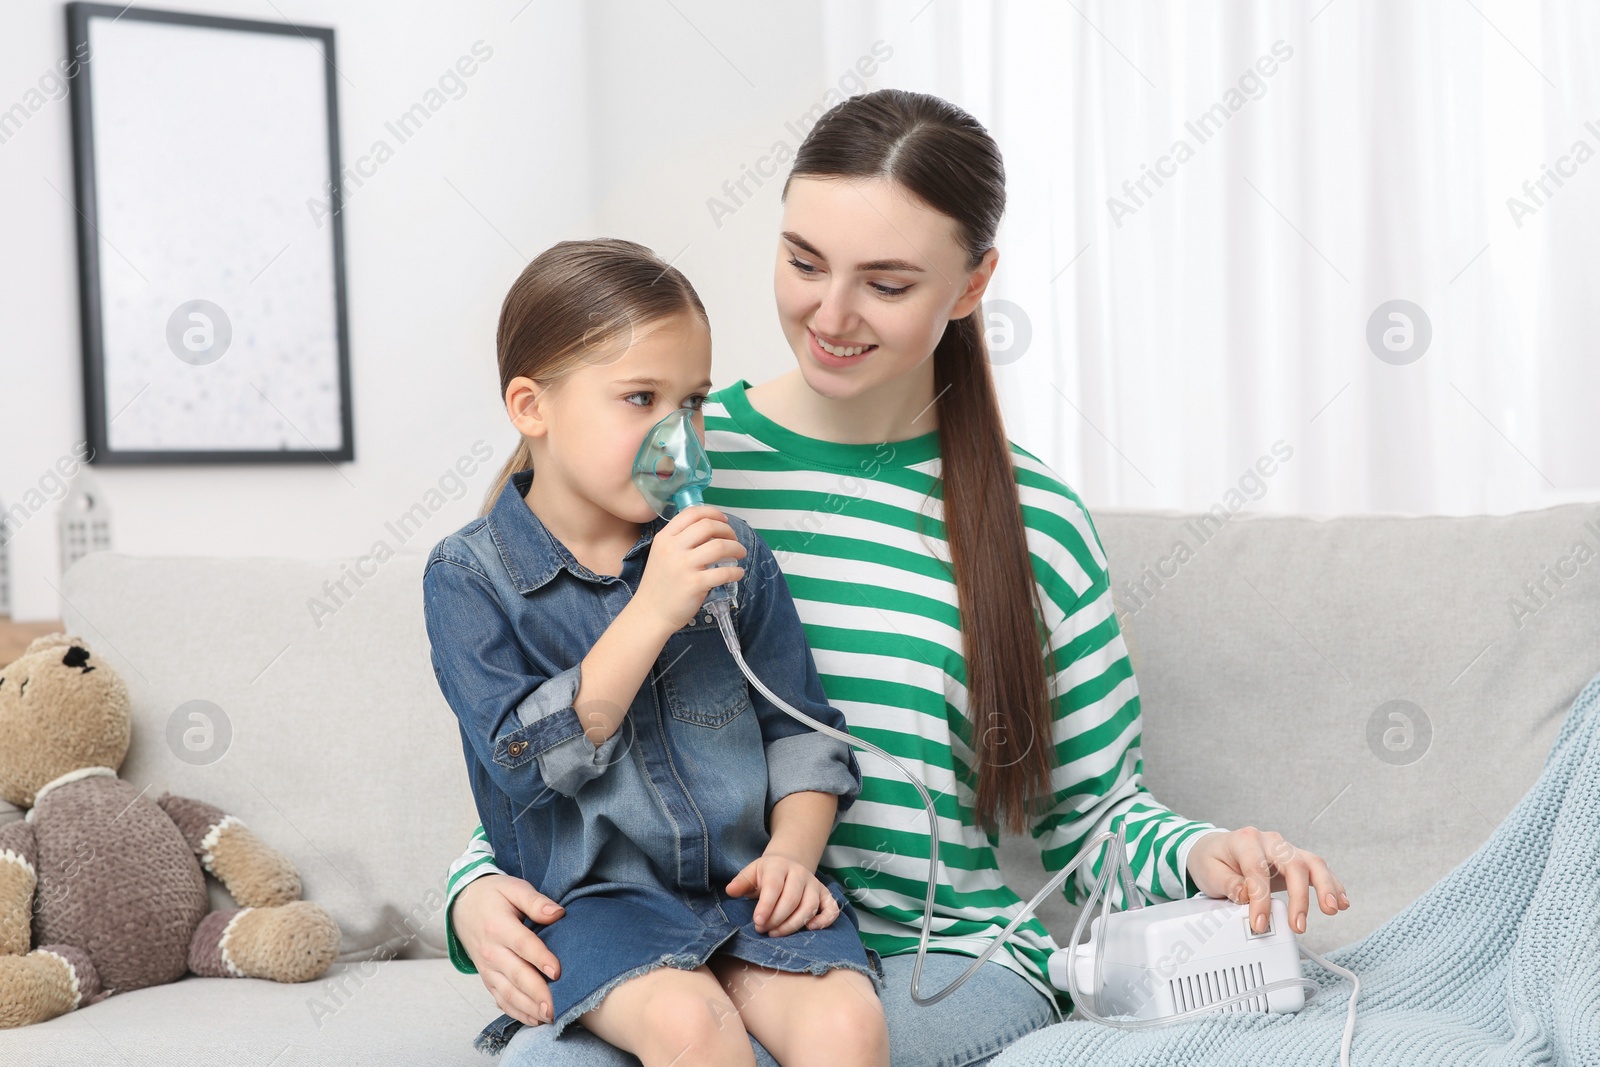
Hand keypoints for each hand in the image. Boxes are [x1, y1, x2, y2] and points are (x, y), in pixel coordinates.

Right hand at [454, 874, 565, 1026]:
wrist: (463, 907)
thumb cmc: (494, 896)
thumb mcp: (513, 888)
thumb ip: (535, 901)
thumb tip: (558, 913)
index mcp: (498, 926)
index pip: (522, 944)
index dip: (540, 958)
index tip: (557, 971)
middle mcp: (491, 951)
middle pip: (516, 974)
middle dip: (537, 993)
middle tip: (556, 1007)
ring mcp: (487, 968)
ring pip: (509, 992)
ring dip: (529, 1007)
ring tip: (550, 1017)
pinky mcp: (487, 979)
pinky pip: (501, 999)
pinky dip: (517, 1012)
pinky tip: (535, 1020)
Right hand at [632, 504, 746, 632]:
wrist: (650, 613)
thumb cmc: (659, 584)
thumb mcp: (661, 554)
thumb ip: (679, 540)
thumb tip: (710, 530)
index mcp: (664, 538)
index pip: (691, 513)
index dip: (712, 513)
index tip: (723, 520)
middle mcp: (673, 548)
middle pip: (708, 526)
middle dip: (727, 530)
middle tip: (734, 539)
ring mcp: (684, 566)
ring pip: (719, 546)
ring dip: (736, 548)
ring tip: (740, 553)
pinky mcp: (695, 584)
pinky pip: (723, 572)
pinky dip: (736, 571)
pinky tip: (738, 573)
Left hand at [726, 853, 840, 936]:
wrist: (789, 864)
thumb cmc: (766, 874)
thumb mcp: (751, 873)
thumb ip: (741, 882)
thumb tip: (730, 891)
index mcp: (779, 866)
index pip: (774, 886)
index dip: (766, 906)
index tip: (757, 922)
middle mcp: (800, 874)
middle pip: (792, 899)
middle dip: (776, 919)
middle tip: (762, 930)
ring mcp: (814, 885)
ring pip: (809, 906)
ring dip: (793, 924)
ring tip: (776, 933)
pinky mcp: (825, 895)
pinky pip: (831, 909)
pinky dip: (824, 921)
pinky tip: (810, 929)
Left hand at [1187, 827, 1349, 935]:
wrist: (1215, 848)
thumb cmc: (1213, 859)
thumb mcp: (1210, 872)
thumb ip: (1228, 884)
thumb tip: (1247, 897)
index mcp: (1246, 840)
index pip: (1258, 870)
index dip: (1260, 900)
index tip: (1259, 924)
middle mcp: (1270, 841)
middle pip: (1294, 863)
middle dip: (1299, 896)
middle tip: (1298, 924)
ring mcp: (1285, 849)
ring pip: (1313, 863)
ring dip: (1325, 887)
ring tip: (1333, 909)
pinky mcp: (1295, 860)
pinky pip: (1318, 870)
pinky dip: (1332, 885)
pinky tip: (1341, 901)